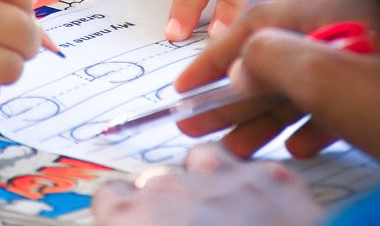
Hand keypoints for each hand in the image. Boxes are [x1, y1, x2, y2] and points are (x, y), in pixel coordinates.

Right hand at [92, 143, 321, 225]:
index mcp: (135, 219)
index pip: (110, 197)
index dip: (123, 213)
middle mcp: (172, 187)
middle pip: (157, 182)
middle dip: (168, 204)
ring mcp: (222, 175)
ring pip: (202, 160)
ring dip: (205, 182)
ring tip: (220, 214)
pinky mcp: (269, 178)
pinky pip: (251, 168)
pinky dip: (252, 185)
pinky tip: (261, 210)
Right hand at [174, 0, 379, 164]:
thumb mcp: (342, 85)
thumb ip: (283, 63)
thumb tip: (242, 63)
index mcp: (333, 15)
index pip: (259, 26)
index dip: (218, 56)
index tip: (186, 86)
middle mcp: (349, 30)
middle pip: (280, 57)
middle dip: (238, 96)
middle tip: (199, 126)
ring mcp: (372, 58)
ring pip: (309, 83)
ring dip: (271, 116)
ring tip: (236, 147)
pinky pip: (344, 102)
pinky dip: (316, 124)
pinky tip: (299, 147)